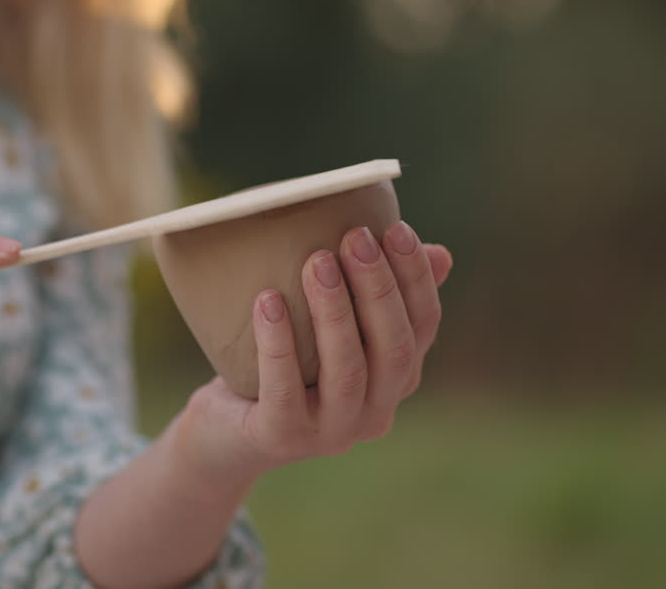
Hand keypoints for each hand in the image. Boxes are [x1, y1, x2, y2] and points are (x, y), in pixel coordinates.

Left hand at [176, 221, 451, 485]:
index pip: (423, 327)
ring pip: (346, 370)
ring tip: (316, 261)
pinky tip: (267, 300)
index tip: (396, 228)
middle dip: (377, 288)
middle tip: (354, 237)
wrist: (225, 430)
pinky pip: (284, 389)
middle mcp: (374, 412)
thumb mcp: (330, 327)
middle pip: (393, 348)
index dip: (415, 278)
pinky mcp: (282, 437)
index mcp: (396, 380)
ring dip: (334, 311)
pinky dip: (278, 343)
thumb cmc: (286, 363)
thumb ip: (373, 294)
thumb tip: (440, 253)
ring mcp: (330, 432)